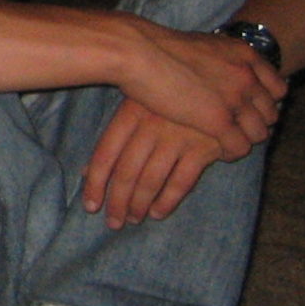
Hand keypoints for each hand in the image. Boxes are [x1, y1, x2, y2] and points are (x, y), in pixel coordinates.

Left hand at [81, 98, 226, 227]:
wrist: (218, 83)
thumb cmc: (169, 96)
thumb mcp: (138, 106)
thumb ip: (114, 139)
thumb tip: (85, 174)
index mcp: (130, 113)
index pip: (105, 154)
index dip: (96, 183)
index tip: (91, 206)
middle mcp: (151, 125)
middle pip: (126, 172)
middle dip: (117, 202)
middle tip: (113, 222)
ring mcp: (177, 136)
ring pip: (151, 180)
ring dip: (139, 205)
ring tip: (133, 219)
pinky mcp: (203, 147)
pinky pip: (181, 181)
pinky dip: (167, 201)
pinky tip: (158, 212)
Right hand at [118, 19, 282, 159]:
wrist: (140, 52)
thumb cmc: (157, 46)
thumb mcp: (200, 44)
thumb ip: (216, 58)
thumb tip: (212, 66)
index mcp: (244, 55)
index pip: (277, 88)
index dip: (265, 103)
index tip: (249, 109)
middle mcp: (247, 76)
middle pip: (271, 113)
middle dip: (256, 123)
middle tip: (237, 129)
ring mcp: (235, 98)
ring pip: (259, 133)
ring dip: (245, 140)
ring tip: (227, 142)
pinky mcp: (218, 120)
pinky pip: (239, 146)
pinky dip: (231, 152)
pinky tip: (217, 152)